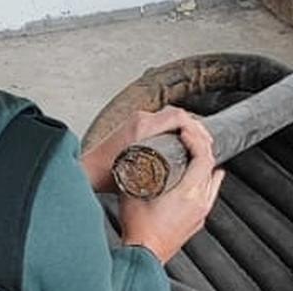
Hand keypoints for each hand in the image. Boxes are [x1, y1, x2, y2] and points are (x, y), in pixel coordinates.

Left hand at [81, 106, 209, 192]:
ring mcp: (135, 121)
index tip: (204, 138)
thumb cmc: (107, 174)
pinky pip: (158, 121)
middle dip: (193, 125)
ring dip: (183, 126)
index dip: (195, 126)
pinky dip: (171, 127)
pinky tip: (177, 140)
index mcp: (143, 127)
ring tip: (194, 140)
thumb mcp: (138, 175)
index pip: (178, 116)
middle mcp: (140, 119)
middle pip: (175, 114)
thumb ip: (159, 172)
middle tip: (204, 140)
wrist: (87, 171)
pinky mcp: (132, 125)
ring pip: (167, 117)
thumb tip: (183, 171)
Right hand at [119, 117, 224, 263]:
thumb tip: (134, 155)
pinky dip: (207, 181)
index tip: (185, 132)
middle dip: (202, 147)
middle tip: (190, 137)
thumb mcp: (134, 191)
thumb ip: (137, 172)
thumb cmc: (138, 229)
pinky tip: (201, 179)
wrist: (144, 257)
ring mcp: (201, 214)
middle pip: (211, 166)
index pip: (203, 157)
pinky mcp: (197, 222)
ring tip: (196, 153)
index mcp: (188, 192)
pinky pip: (210, 195)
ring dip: (206, 164)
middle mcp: (200, 202)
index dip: (196, 139)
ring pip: (213, 182)